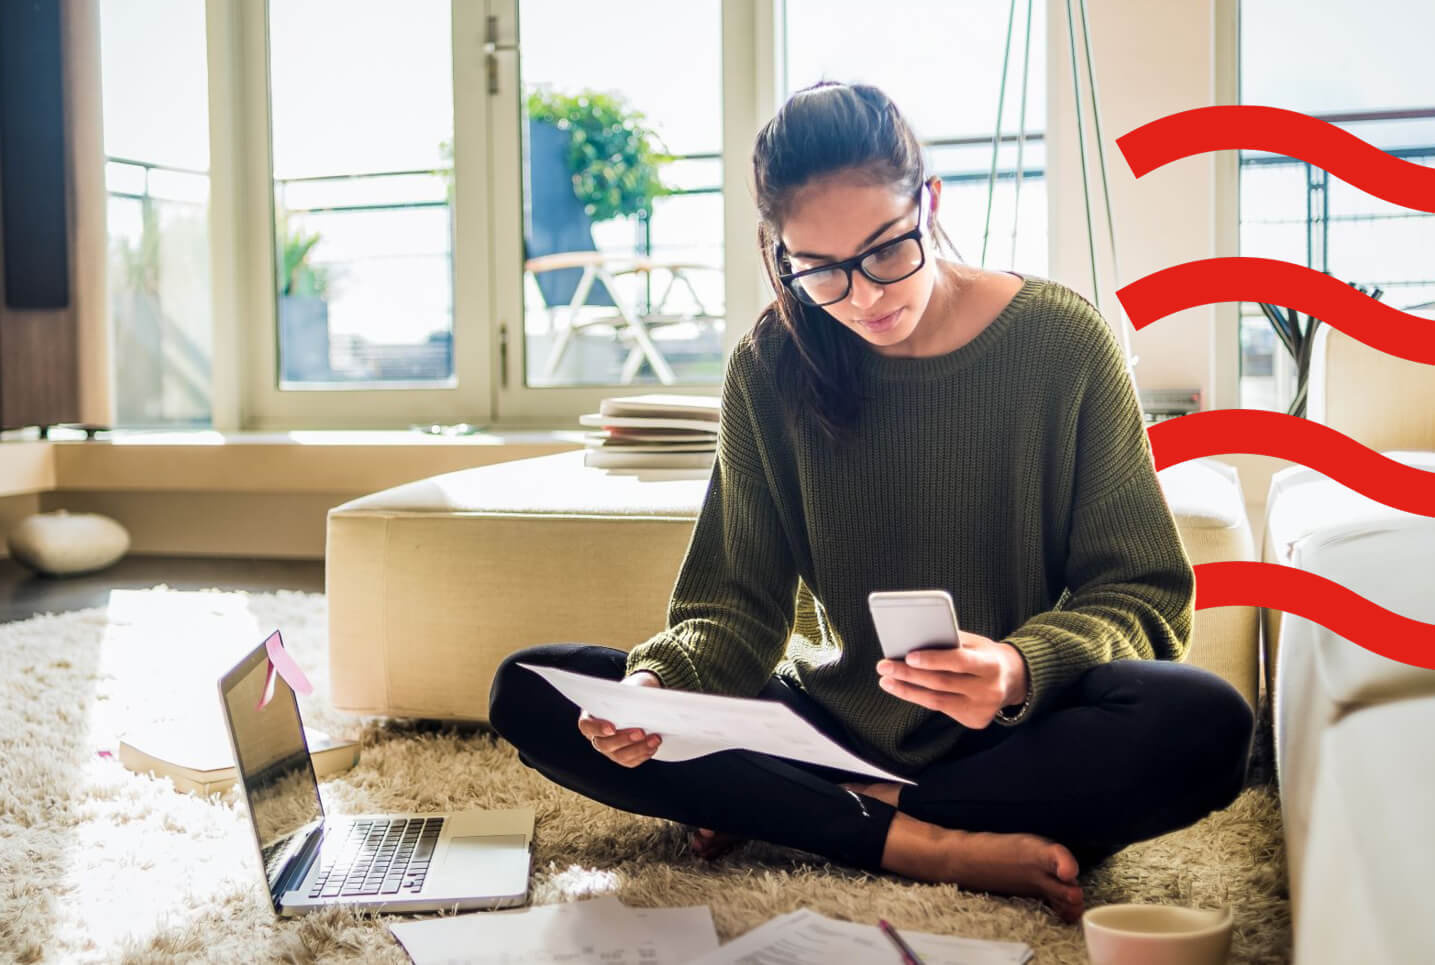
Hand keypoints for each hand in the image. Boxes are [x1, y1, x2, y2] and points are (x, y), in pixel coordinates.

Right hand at [577, 671, 662, 766]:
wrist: (640, 700)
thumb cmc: (631, 691)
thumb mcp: (629, 688)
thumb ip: (628, 696)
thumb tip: (639, 703)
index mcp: (591, 717)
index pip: (587, 726)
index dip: (597, 728)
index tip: (612, 727)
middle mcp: (596, 736)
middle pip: (604, 744)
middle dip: (624, 739)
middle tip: (641, 732)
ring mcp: (609, 749)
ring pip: (619, 755)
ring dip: (638, 748)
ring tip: (654, 739)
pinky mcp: (623, 757)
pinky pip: (630, 761)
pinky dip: (643, 754)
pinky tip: (653, 746)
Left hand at [875, 631, 1028, 728]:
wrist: (1014, 679)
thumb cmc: (986, 655)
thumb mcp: (975, 643)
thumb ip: (950, 642)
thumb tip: (914, 640)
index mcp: (991, 665)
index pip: (959, 662)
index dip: (933, 659)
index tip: (907, 655)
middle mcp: (989, 690)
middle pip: (942, 682)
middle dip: (909, 674)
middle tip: (884, 665)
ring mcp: (982, 708)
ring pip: (937, 700)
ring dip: (907, 690)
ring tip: (886, 680)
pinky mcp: (975, 721)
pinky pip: (941, 708)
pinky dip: (920, 698)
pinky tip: (903, 689)